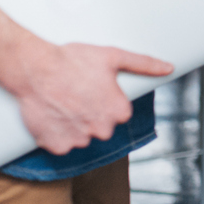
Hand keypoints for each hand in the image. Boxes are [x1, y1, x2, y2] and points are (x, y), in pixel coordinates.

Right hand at [11, 40, 172, 155]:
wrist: (34, 68)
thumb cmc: (72, 60)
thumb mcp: (113, 56)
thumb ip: (144, 64)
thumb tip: (168, 68)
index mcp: (118, 111)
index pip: (118, 112)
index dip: (105, 100)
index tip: (93, 89)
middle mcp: (101, 129)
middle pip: (100, 126)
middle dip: (91, 114)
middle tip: (76, 94)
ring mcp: (78, 140)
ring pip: (81, 136)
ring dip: (74, 124)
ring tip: (62, 102)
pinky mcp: (56, 146)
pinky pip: (61, 144)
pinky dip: (56, 134)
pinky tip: (52, 115)